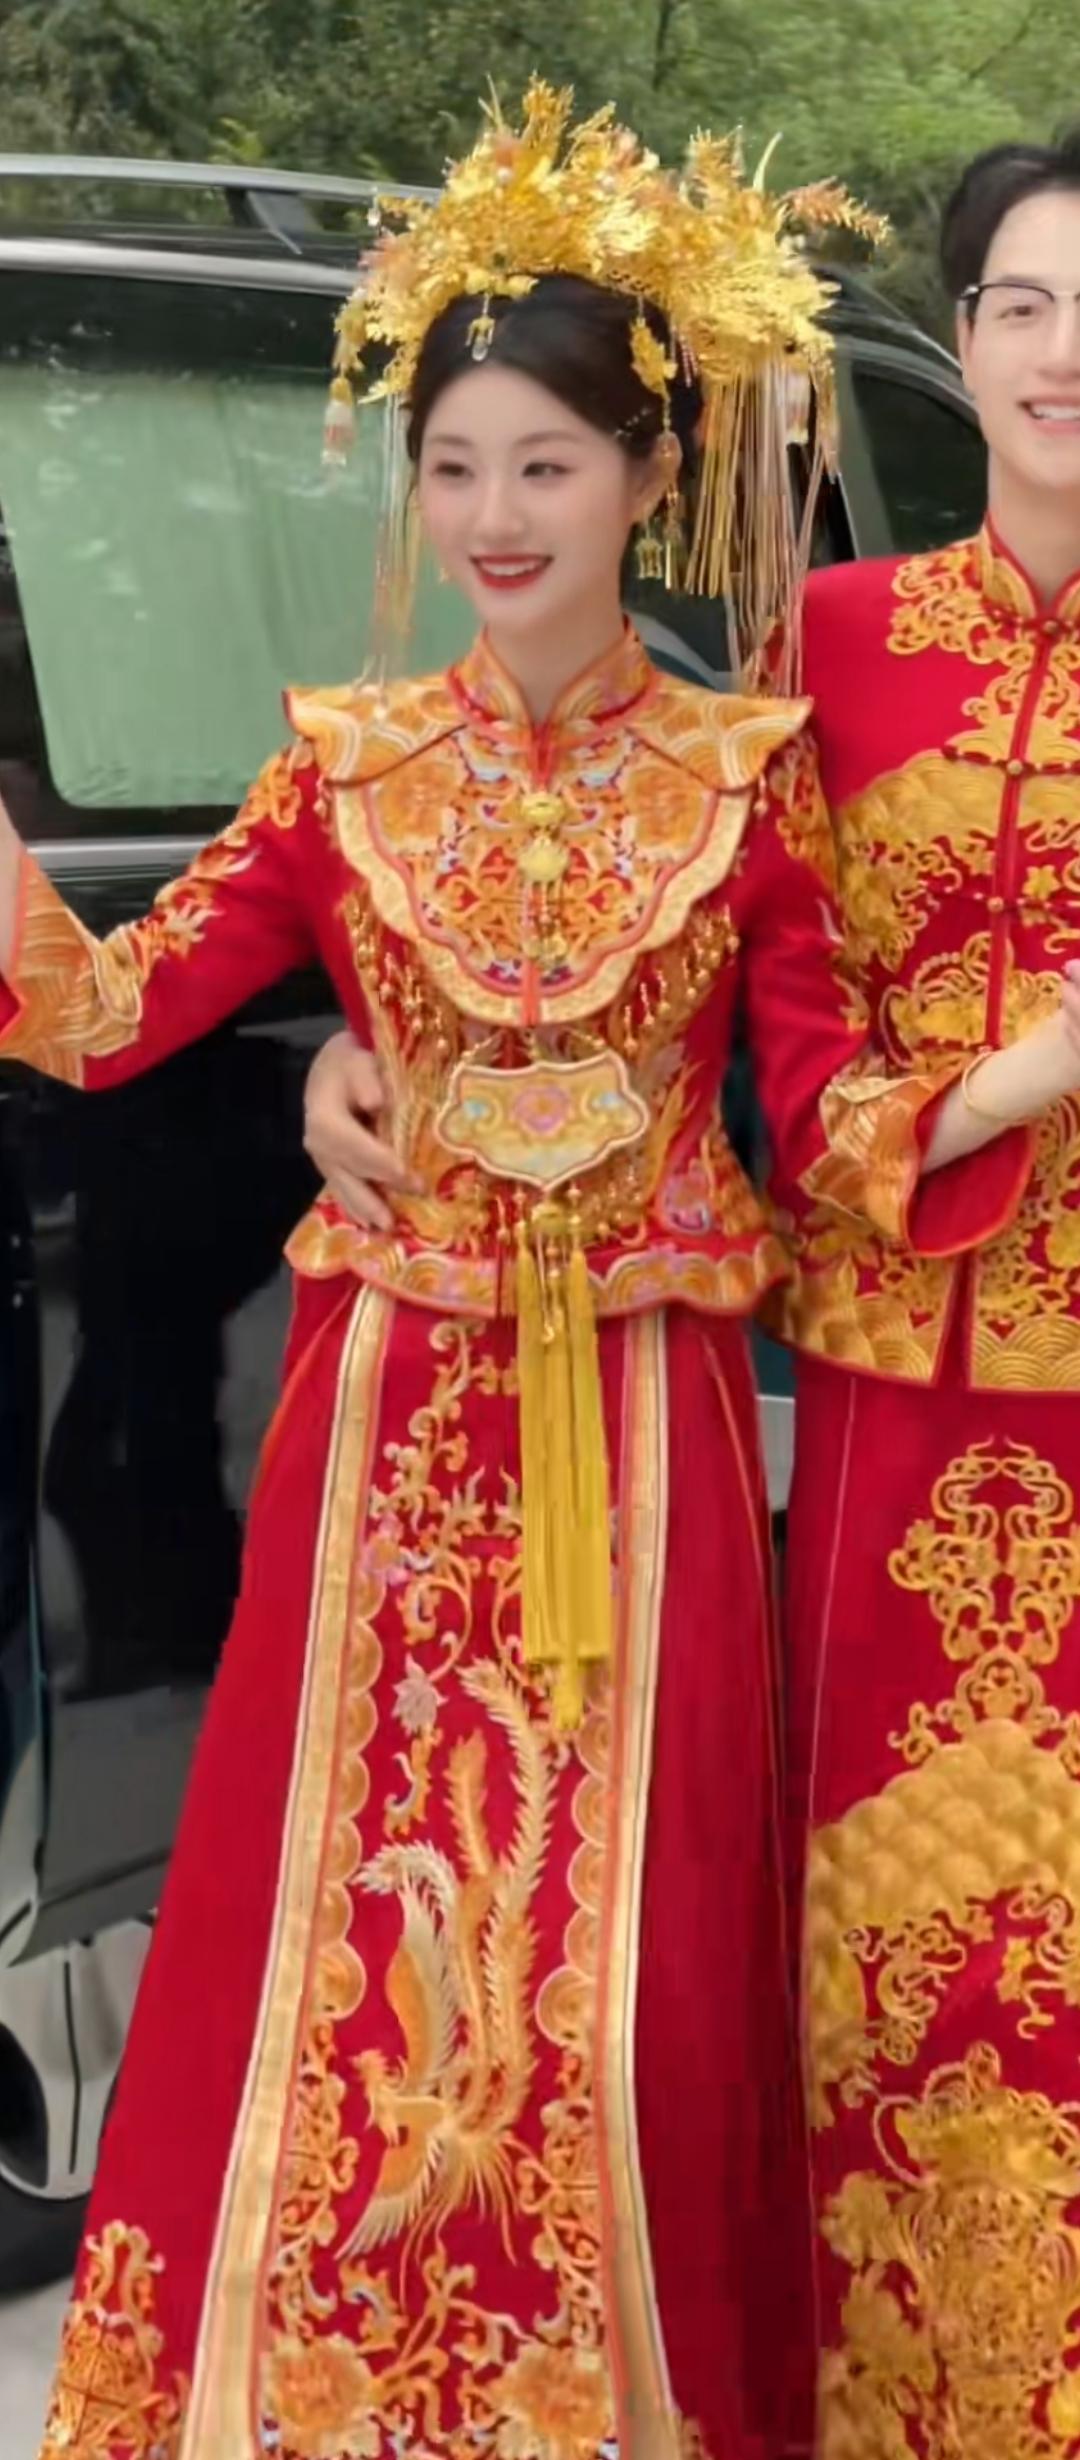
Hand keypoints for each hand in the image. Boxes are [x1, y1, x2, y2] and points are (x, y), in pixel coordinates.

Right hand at [303, 1031, 418, 1230]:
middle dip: (372, 1198)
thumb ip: (367, 1080)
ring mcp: (321, 1157)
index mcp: (324, 1116)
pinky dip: (355, 1206)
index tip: (410, 1179)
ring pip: (342, 1186)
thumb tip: (377, 1102)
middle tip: (395, 1222)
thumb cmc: (353, 1064)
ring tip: (383, 1230)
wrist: (333, 1068)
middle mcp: (318, 1142)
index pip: (354, 1145)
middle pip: (346, 1174)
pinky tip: (368, 1222)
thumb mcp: (360, 1061)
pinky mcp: (329, 1165)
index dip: (381, 1164)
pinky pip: (340, 1188)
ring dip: (362, 1209)